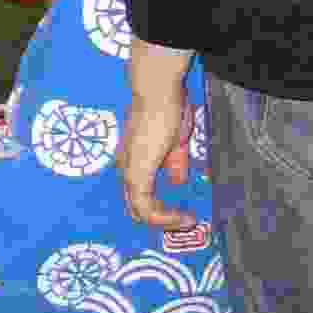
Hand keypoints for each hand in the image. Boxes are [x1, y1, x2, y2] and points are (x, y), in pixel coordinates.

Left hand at [120, 37, 198, 231]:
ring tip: (185, 221)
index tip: (185, 213)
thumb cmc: (166, 108)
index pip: (140, 195)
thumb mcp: (176, 142)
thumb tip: (179, 180)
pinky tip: (181, 216)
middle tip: (184, 222)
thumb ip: (175, 163)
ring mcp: (129, 171)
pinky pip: (145, 206)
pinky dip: (163, 217)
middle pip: (137, 207)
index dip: (161, 209)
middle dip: (162, 219)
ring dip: (164, 221)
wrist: (158, 91)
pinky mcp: (136, 173)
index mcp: (134, 161)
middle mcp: (126, 168)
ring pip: (139, 211)